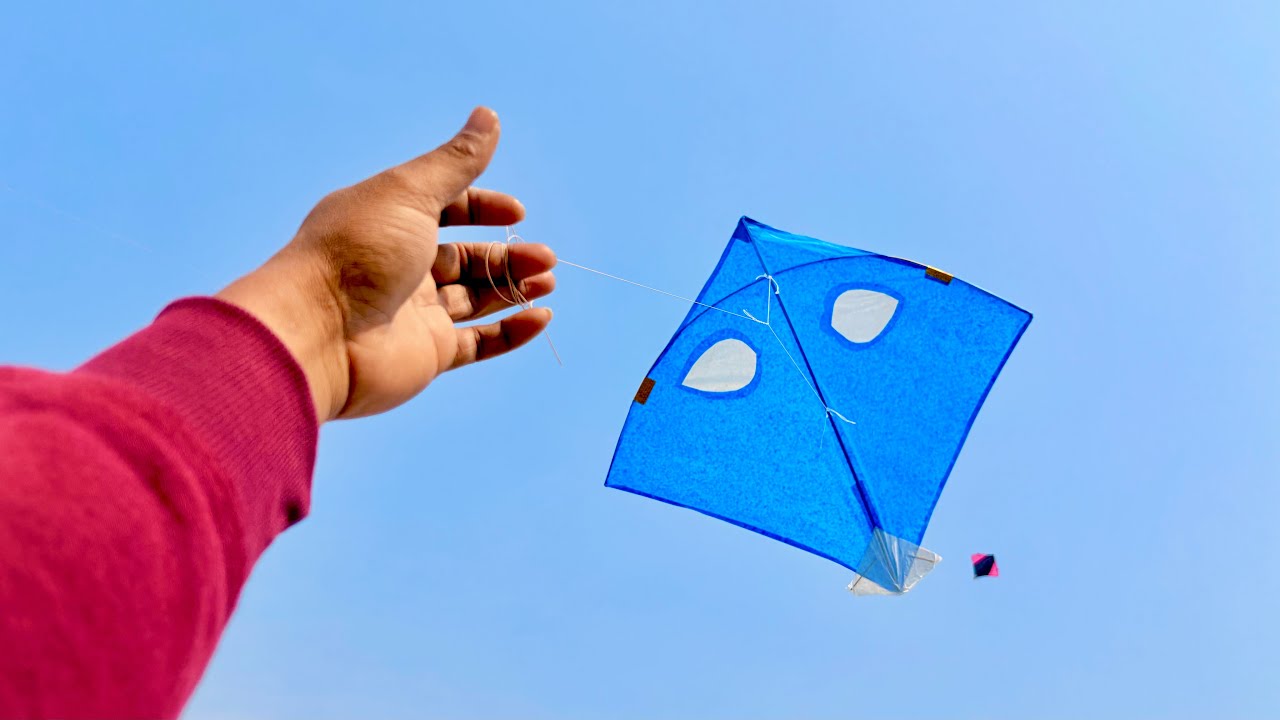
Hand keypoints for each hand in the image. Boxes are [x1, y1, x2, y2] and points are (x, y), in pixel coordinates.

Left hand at [216, 107, 555, 421]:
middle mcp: (400, 265)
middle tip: (545, 258)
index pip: (446, 208)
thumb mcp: (410, 193)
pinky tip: (541, 317)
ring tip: (548, 280)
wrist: (318, 333)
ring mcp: (414, 312)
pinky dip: (511, 331)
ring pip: (475, 298)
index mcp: (388, 221)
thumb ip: (456, 161)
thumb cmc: (357, 251)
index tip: (516, 211)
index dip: (484, 206)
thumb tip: (489, 115)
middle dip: (508, 254)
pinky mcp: (426, 354)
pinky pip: (477, 343)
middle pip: (466, 257)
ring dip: (514, 287)